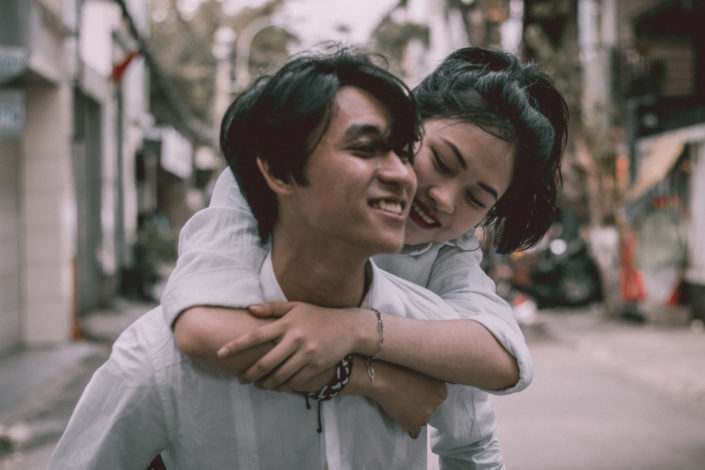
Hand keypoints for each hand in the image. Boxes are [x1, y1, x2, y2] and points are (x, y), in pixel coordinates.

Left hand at [218, 302, 366, 390]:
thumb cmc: (318, 316)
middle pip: (266, 362)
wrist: (347, 327)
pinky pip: (294, 381)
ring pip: (279, 375)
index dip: (237, 345)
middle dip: (249, 373)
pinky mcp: (316, 365)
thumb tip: (249, 309)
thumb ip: (272, 309)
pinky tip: (275, 387)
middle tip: (240, 379)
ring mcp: (306, 354)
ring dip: (264, 383)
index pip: (256, 335)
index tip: (221, 352)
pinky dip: (282, 386)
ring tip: (257, 385)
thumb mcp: (296, 307)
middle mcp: (295, 339)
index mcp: (287, 323)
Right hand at [351, 359, 446, 438]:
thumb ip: (428, 381)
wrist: (382, 378)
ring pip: (422, 419)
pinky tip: (407, 427)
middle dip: (422, 405)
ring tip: (402, 406)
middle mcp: (436, 402)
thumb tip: (427, 388)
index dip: (428, 396)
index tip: (420, 394)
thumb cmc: (397, 369)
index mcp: (440, 387)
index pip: (439, 397)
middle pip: (431, 408)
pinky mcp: (414, 423)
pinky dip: (411, 431)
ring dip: (415, 415)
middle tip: (409, 398)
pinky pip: (415, 432)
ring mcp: (426, 414)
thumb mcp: (419, 370)